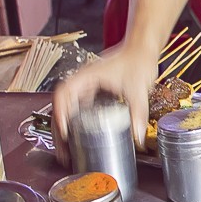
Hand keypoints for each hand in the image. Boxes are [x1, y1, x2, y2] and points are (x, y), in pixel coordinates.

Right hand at [52, 44, 159, 161]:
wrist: (141, 49)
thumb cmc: (137, 60)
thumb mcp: (139, 89)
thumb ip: (138, 113)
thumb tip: (137, 136)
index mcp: (87, 76)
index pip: (64, 93)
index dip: (60, 113)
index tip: (63, 131)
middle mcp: (82, 81)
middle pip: (60, 106)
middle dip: (58, 129)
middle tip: (63, 151)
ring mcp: (85, 86)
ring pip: (66, 109)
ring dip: (63, 129)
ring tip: (66, 150)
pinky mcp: (92, 91)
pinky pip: (77, 108)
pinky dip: (73, 123)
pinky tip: (77, 138)